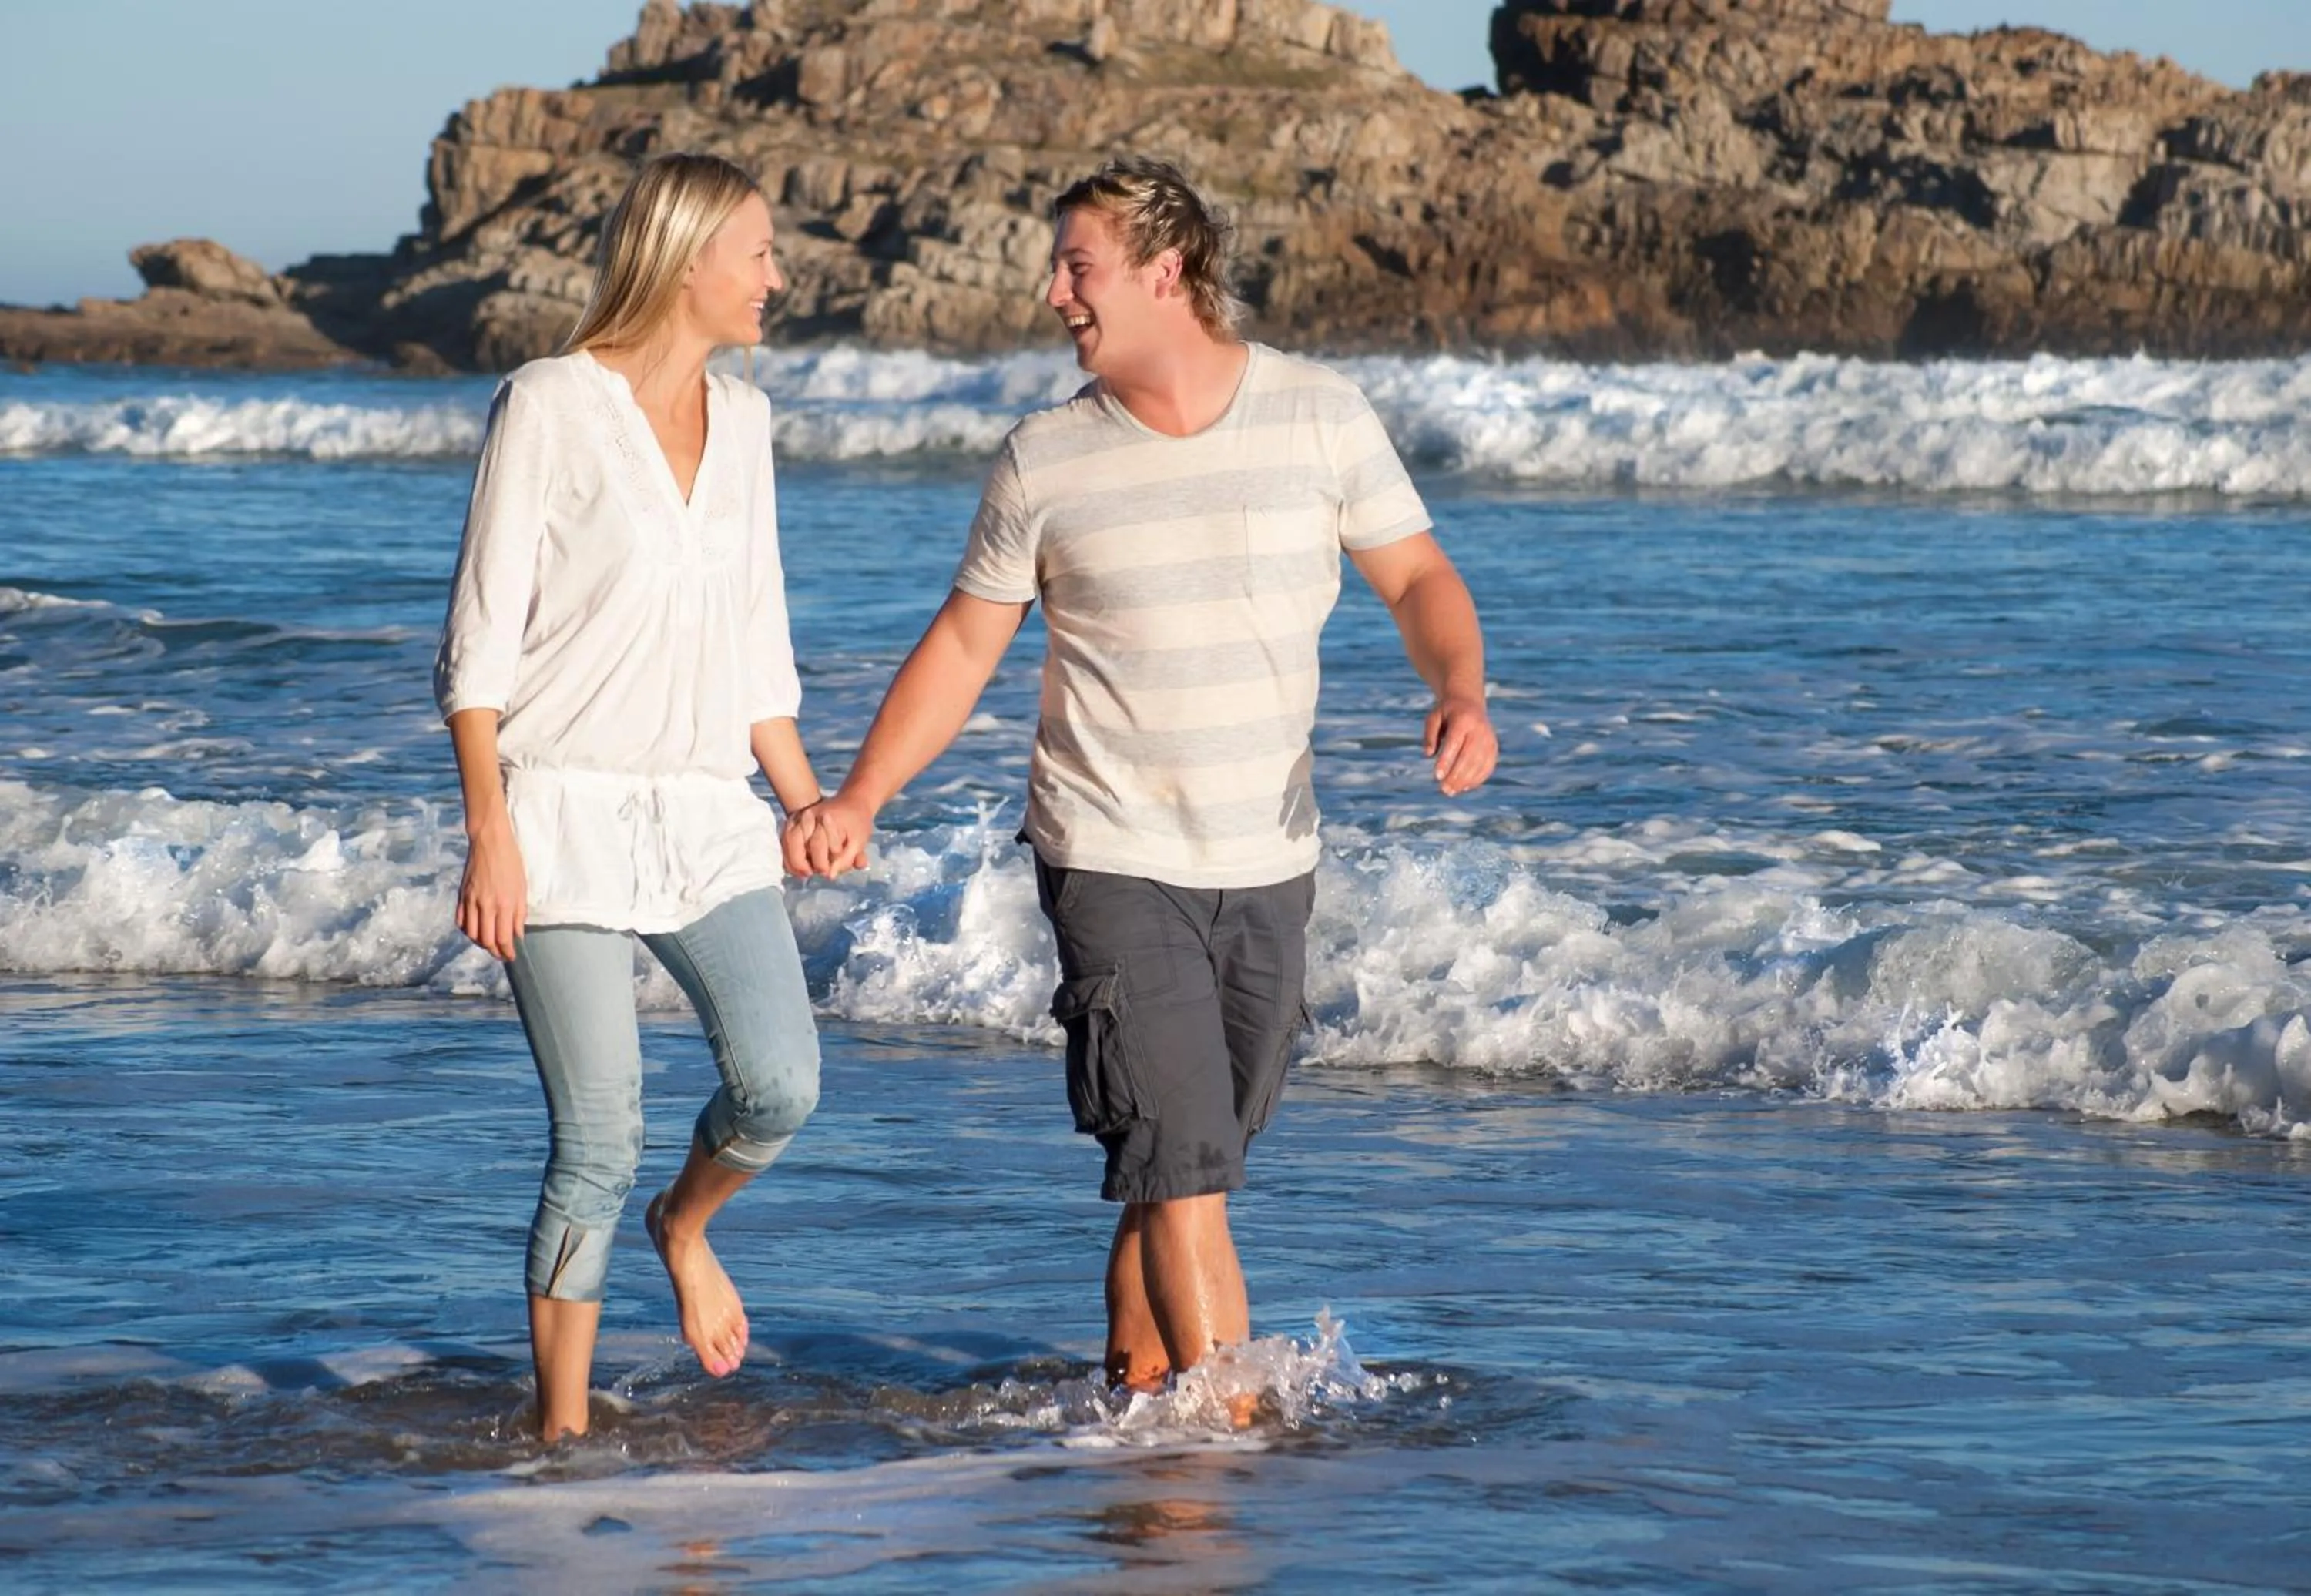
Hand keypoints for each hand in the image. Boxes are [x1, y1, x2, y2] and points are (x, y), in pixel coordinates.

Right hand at [456, 818, 526, 960]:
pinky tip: (475, 931)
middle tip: (501, 955)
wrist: (489, 842)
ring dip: (481, 943)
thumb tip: (517, 935)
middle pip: (486, 940)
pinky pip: (460, 921)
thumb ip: (519, 913)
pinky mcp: (461, 896)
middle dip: (494, 952)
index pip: (503, 938)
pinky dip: (467, 931)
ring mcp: (470, 901)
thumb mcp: (522, 888)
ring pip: (471, 934)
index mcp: (504, 904)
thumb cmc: (511, 862)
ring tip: (490, 944)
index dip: (507, 951)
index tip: (511, 956)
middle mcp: (485, 905)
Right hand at [782, 794, 872, 878]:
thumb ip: (846, 859)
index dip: (820, 862)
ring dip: (791, 860)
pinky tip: (797, 868)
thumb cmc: (857, 824)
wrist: (852, 804)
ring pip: (787, 840)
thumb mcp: (859, 841)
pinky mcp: (795, 822)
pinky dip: (789, 855)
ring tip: (803, 873)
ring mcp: (800, 817)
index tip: (825, 873)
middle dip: (800, 862)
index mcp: (825, 817)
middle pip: (794, 839)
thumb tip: (829, 876)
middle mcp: (809, 815)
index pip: (817, 843)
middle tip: (809, 873)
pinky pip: (785, 841)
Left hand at [1424, 695, 1497, 796]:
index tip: (1436, 776)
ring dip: (1466, 780)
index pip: (1455, 742)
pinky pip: (1488, 767)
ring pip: (1480, 763)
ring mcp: (1489, 739)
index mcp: (1463, 719)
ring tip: (1450, 791)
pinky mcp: (1494, 748)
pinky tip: (1464, 787)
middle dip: (1456, 775)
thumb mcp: (1434, 717)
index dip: (1446, 760)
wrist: (1469, 703)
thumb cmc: (1447, 713)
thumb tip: (1428, 754)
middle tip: (1443, 789)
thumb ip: (1429, 734)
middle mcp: (1479, 729)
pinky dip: (1477, 779)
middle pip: (1469, 755)